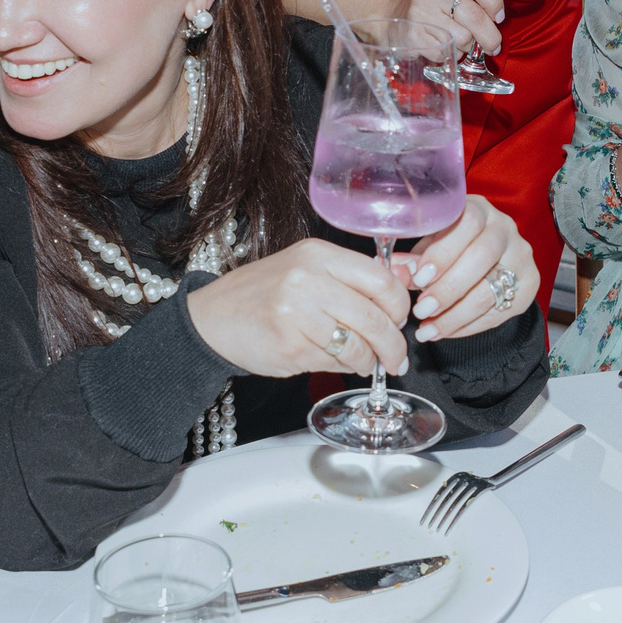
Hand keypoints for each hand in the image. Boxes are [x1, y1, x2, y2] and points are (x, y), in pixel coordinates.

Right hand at [186, 237, 409, 377]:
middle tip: (397, 358)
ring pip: (358, 345)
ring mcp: (297, 313)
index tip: (400, 321)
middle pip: (374, 317)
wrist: (212, 318)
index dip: (399, 306)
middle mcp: (308, 279)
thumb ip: (354, 277)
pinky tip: (341, 364)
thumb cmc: (265, 294)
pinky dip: (345, 367)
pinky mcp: (290, 345)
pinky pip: (333, 361)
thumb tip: (409, 280)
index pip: (381, 280)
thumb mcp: (308, 270)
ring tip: (368, 364)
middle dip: (393, 345)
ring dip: (370, 361)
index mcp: (319, 255)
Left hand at [399, 196, 536, 340]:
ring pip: (491, 290)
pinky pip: (499, 311)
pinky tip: (445, 332)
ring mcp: (521, 256)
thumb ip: (414, 259)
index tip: (419, 278)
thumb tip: (393, 271)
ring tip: (429, 329)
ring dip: (455, 315)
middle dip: (448, 288)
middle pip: (482, 257)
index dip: (443, 252)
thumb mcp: (430, 246)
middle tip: (422, 310)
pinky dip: (468, 327)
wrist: (490, 260)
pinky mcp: (530, 284)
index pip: (468, 223)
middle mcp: (505, 228)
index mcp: (479, 209)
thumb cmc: (452, 247)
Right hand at [402, 0, 509, 57]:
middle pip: (474, 16)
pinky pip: (447, 52)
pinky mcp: (414, 37)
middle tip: (493, 45)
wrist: (391, 17)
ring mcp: (419, 14)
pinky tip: (444, 46)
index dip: (494, 2)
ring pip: (463, 38)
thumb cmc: (431, 3)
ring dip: (468, 46)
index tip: (499, 16)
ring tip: (460, 42)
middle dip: (490, 36)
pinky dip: (451, 55)